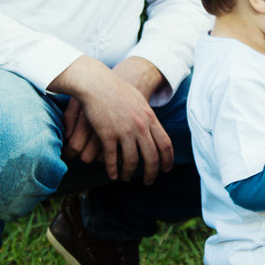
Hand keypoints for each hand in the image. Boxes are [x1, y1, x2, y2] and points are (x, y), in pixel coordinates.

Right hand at [53, 56, 173, 183]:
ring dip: (129, 173)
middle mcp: (140, 126)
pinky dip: (113, 169)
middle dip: (151, 172)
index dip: (167, 159)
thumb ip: (147, 116)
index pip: (165, 143)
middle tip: (148, 181)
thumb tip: (153, 126)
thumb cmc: (117, 90)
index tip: (166, 169)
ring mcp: (124, 131)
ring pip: (131, 160)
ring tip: (126, 178)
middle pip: (151, 157)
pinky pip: (112, 158)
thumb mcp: (139, 101)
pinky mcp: (107, 134)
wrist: (97, 83)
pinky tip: (112, 174)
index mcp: (150, 118)